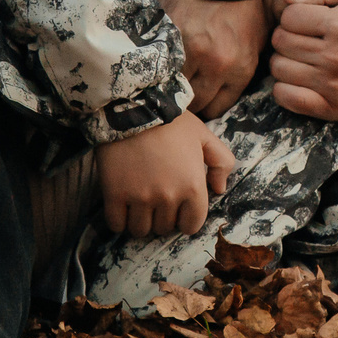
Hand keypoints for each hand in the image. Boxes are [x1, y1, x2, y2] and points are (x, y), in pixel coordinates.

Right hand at [97, 111, 235, 237]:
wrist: (134, 107)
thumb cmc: (171, 121)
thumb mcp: (204, 136)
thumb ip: (222, 162)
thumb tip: (219, 189)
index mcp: (193, 187)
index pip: (192, 225)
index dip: (185, 219)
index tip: (178, 209)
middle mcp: (168, 198)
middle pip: (164, 228)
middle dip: (162, 218)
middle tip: (157, 201)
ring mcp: (140, 198)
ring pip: (141, 230)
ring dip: (141, 221)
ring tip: (139, 206)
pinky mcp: (115, 195)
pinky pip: (117, 224)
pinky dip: (120, 221)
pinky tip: (122, 207)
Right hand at [158, 0, 266, 118]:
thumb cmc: (244, 2)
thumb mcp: (258, 38)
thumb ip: (244, 67)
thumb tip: (225, 92)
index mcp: (240, 67)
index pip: (217, 108)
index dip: (207, 106)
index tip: (200, 99)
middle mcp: (215, 64)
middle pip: (194, 102)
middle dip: (189, 99)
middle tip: (182, 90)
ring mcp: (189, 50)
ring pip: (172, 85)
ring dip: (170, 83)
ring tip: (168, 76)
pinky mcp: (167, 35)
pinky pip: (157, 62)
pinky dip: (156, 64)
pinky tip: (157, 60)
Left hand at [269, 0, 337, 121]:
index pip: (288, 17)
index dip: (296, 15)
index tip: (310, 20)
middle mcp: (334, 57)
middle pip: (280, 42)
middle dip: (289, 36)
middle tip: (306, 38)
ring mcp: (332, 86)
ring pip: (278, 68)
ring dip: (286, 60)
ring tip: (304, 57)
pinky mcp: (330, 108)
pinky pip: (285, 97)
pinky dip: (285, 88)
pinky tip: (299, 79)